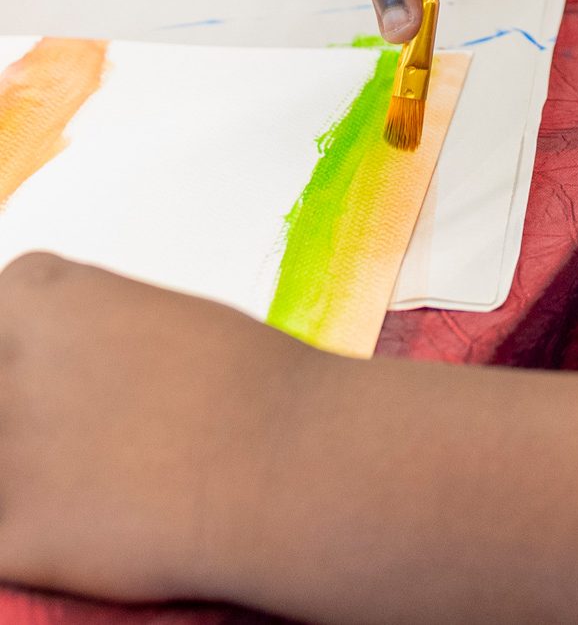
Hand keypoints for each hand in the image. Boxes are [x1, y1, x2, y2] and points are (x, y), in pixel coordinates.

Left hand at [0, 254, 320, 601]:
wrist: (287, 460)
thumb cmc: (251, 381)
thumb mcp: (163, 319)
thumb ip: (92, 334)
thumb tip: (78, 374)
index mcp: (43, 298)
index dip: (31, 343)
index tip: (66, 367)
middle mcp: (6, 368)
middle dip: (29, 407)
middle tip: (85, 430)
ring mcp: (1, 455)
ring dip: (26, 472)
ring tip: (90, 477)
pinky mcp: (8, 538)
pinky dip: (34, 541)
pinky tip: (91, 526)